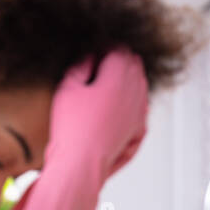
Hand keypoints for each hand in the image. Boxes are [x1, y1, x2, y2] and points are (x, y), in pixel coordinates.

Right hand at [42, 46, 148, 181]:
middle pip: (134, 65)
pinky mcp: (138, 131)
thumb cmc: (72, 126)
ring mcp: (140, 113)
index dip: (106, 46)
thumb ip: (81, 65)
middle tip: (101, 62)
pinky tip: (117, 106)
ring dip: (127, 80)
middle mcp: (135, 93)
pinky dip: (131, 102)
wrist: (80, 163)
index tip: (94, 48)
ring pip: (140, 86)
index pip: (119, 49)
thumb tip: (90, 56)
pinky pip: (140, 109)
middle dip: (119, 60)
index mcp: (118, 77)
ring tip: (107, 83)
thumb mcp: (69, 87)